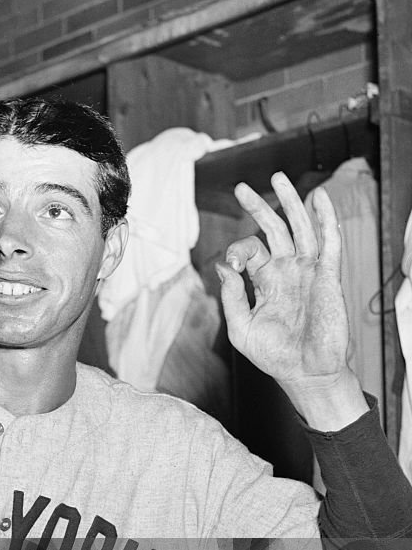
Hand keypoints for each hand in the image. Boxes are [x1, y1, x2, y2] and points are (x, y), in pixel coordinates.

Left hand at [219, 172, 365, 428]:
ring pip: (300, 228)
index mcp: (266, 283)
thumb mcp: (241, 328)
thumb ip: (230, 297)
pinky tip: (318, 197)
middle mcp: (287, 272)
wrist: (305, 373)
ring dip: (290, 202)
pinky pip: (328, 242)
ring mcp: (308, 272)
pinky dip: (325, 218)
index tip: (231, 265)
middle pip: (274, 230)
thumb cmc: (273, 355)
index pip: (250, 252)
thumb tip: (222, 267)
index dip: (237, 250)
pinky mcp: (327, 277)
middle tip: (241, 187)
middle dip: (259, 207)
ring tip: (277, 177)